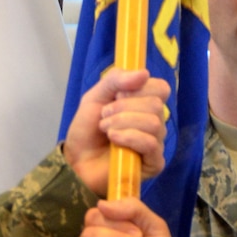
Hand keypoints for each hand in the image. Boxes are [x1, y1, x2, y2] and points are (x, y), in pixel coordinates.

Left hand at [63, 69, 170, 196]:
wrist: (75, 161)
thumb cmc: (87, 131)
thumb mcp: (95, 97)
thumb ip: (115, 80)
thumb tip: (144, 73)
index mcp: (145, 105)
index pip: (161, 88)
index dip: (139, 89)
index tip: (117, 96)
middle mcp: (155, 123)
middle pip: (156, 105)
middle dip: (124, 108)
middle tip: (104, 117)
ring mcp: (156, 144)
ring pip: (154, 123)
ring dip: (124, 122)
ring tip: (106, 129)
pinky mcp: (154, 163)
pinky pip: (152, 144)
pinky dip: (130, 137)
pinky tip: (114, 139)